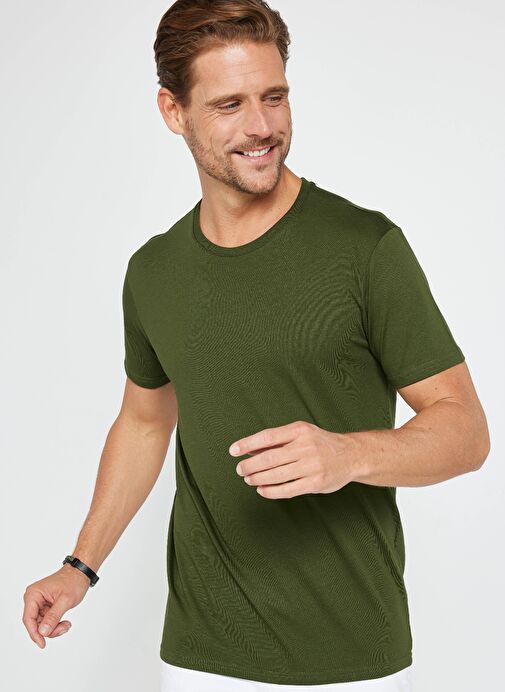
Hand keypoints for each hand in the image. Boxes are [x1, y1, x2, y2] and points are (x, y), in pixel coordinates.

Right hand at [22, 564, 90, 648]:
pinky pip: (47, 621)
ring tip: (66, 624)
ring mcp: (39, 602)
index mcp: (33, 594)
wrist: (81, 572)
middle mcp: (33, 598)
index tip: (42, 644)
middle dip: (49, 630)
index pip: (28, 619)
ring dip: (54, 628)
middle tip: (63, 628)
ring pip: (41, 624)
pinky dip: (55, 624)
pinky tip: (65, 622)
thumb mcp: (65, 600)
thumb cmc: (73, 581)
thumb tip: (42, 631)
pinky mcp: (45, 606)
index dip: (34, 633)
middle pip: (35, 624)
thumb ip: (53, 617)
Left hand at [229, 420, 361, 498]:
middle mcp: (306, 446)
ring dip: (258, 478)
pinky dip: (271, 491)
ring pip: (277, 475)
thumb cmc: (320, 443)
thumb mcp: (301, 434)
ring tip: (248, 479)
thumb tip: (249, 450)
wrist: (351, 455)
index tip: (233, 450)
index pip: (268, 436)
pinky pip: (288, 489)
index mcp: (300, 430)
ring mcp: (312, 465)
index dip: (248, 443)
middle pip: (270, 457)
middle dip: (250, 465)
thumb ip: (276, 441)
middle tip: (240, 469)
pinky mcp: (316, 482)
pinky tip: (262, 490)